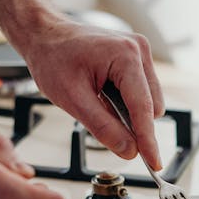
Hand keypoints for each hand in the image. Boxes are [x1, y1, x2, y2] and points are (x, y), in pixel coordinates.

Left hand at [20, 17, 164, 170]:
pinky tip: (104, 95)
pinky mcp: (137, 59)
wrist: (45, 34)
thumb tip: (128, 150)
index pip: (143, 108)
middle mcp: (138, 50)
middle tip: (102, 123)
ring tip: (98, 101)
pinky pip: (142, 92)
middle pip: (151, 107)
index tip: (153, 163)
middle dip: (134, 124)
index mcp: (125, 56)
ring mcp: (140, 53)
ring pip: (149, 101)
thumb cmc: (53, 58)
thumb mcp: (72, 99)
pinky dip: (126, 103)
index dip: (148, 140)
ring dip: (129, 113)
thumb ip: (103, 127)